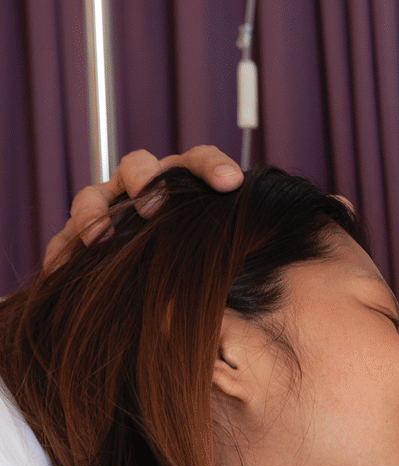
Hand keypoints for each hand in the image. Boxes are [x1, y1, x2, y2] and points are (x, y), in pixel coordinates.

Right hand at [45, 146, 242, 266]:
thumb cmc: (201, 261)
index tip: (230, 183)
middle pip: (139, 166)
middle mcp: (145, 187)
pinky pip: (65, 237)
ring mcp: (110, 206)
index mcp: (184, 183)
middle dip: (146, 182)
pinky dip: (62, 251)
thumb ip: (230, 248)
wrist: (165, 294)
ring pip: (95, 195)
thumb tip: (260, 267)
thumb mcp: (220, 252)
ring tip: (100, 237)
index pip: (199, 161)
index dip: (213, 167)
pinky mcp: (81, 234)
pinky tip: (59, 267)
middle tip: (155, 208)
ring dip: (96, 212)